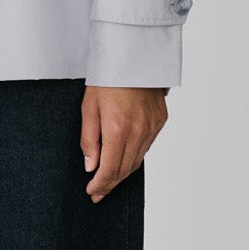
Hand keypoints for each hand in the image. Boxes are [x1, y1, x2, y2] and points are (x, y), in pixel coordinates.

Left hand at [81, 85, 166, 200]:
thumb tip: (91, 166)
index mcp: (117, 129)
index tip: (92, 192)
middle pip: (124, 169)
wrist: (133, 57)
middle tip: (98, 193)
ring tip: (109, 180)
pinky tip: (123, 159)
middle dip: (110, 183)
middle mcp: (138, 131)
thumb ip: (89, 140)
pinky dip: (134, 157)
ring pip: (137, 161)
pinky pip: (146, 147)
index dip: (100, 184)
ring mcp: (152, 127)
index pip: (110, 169)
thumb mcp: (88, 108)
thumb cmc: (107, 79)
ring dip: (122, 173)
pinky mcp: (160, 121)